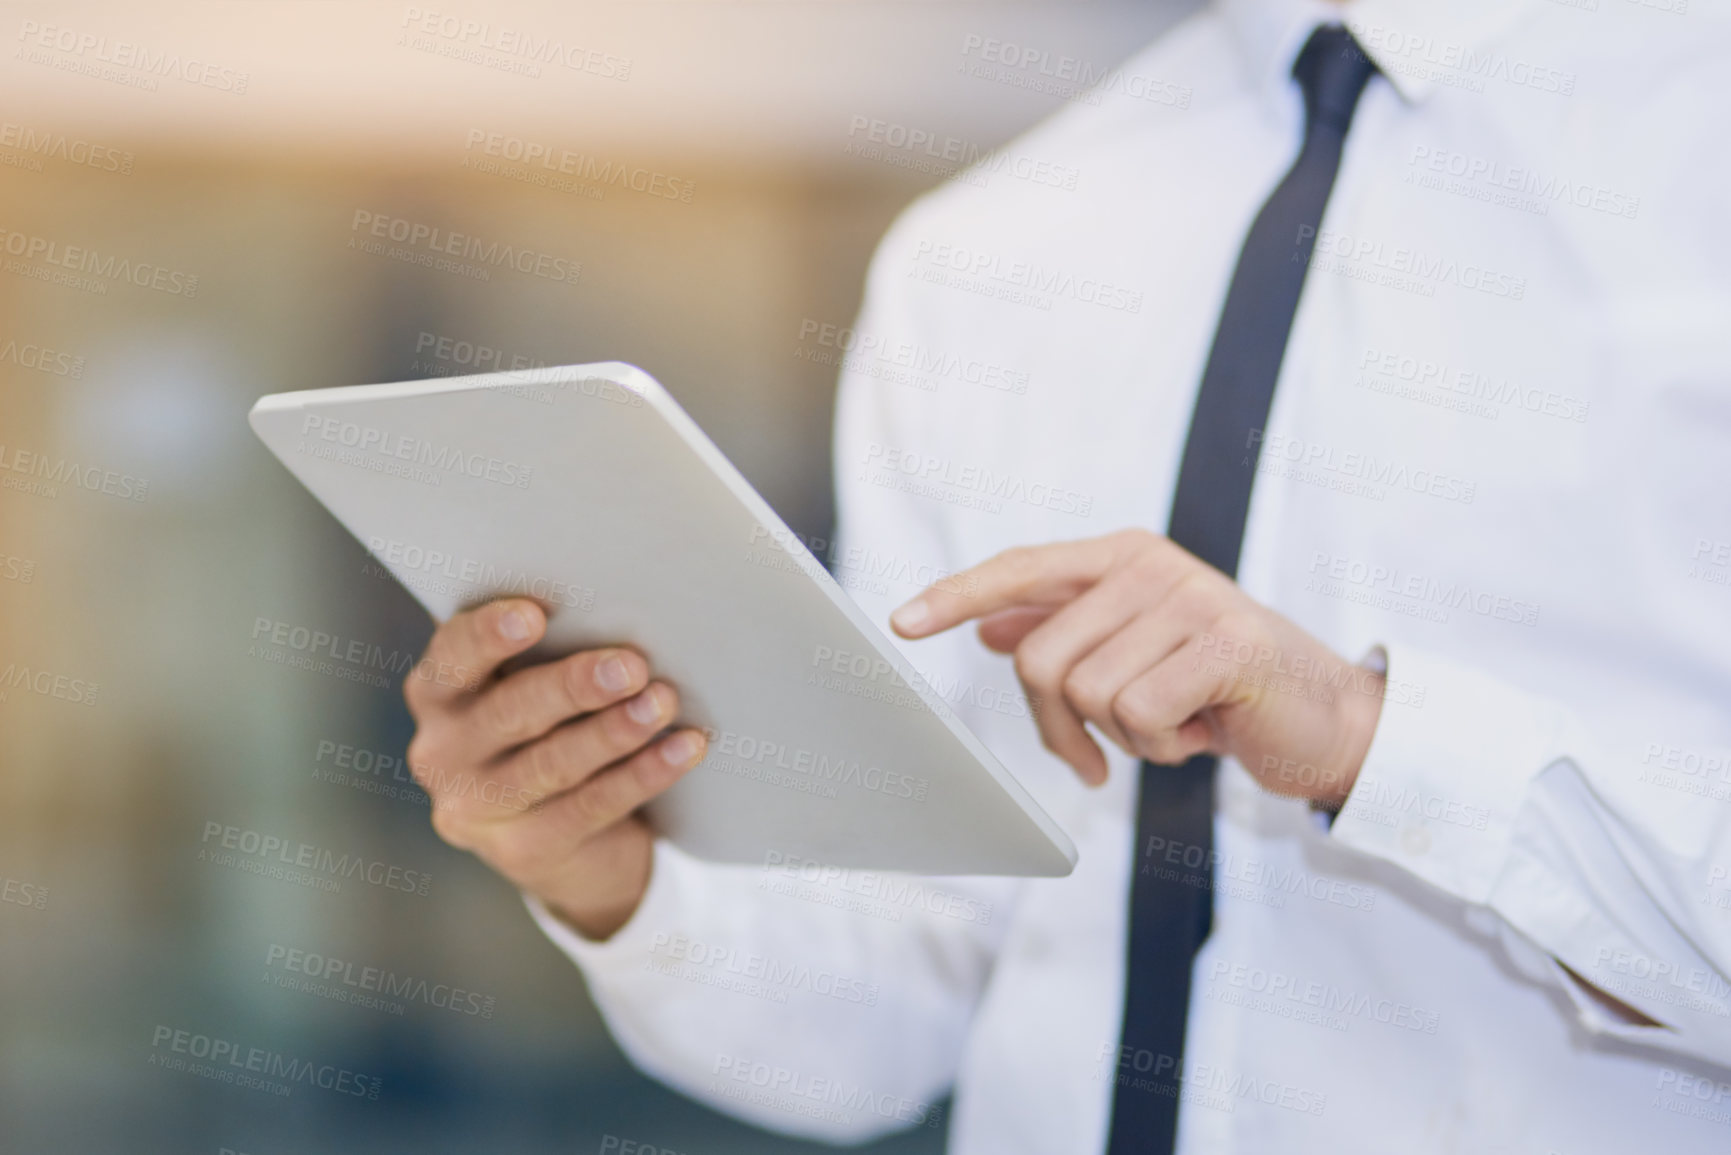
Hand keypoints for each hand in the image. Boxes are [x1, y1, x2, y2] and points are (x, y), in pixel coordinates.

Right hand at [404, 598, 707, 939]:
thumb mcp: (529, 688)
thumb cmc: (548, 728)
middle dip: (573, 686)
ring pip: (552, 764)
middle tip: (631, 666)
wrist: (559, 840)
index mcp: (438, 694)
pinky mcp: (526, 851)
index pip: (452, 657)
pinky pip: (592, 806)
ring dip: (615, 731)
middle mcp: (443, 753)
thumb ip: (549, 654)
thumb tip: (621, 619)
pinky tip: (683, 747)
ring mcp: (479, 809)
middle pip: (508, 712)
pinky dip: (644, 773)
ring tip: (663, 702)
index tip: (535, 615)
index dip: (488, 635)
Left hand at [889, 529, 1383, 805]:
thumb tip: (987, 628)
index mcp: (1124, 557)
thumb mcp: (1138, 655)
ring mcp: (1190, 598)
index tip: (902, 623)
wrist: (1327, 720)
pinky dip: (1163, 747)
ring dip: (1125, 738)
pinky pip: (1139, 714)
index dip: (957, 596)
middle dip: (1060, 726)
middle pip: (1041, 659)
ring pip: (1088, 694)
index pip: (1021, 569)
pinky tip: (1203, 731)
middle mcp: (1151, 565)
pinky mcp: (1225, 644)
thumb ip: (1067, 632)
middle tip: (1101, 753)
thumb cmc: (1222, 689)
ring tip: (1176, 724)